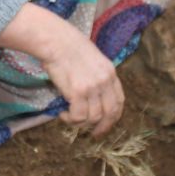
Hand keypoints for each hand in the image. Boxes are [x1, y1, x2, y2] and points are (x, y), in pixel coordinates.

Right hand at [40, 22, 124, 136]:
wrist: (55, 41)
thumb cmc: (68, 46)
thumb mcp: (91, 59)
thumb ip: (96, 76)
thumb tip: (90, 97)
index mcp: (110, 73)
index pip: (119, 101)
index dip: (114, 116)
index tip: (106, 123)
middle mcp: (105, 81)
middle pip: (110, 113)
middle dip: (102, 127)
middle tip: (93, 133)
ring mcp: (93, 87)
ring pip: (93, 117)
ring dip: (81, 122)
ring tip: (69, 117)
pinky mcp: (78, 92)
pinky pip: (79, 116)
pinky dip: (70, 120)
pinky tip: (62, 114)